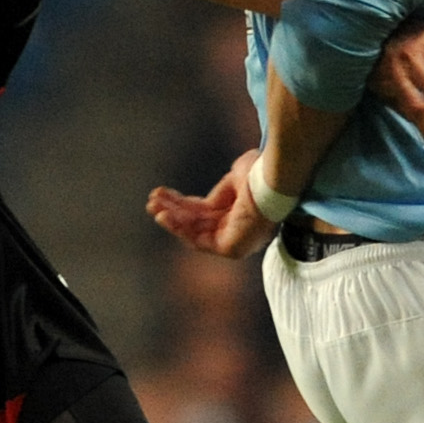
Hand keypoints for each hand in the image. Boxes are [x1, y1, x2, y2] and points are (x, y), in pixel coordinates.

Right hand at [145, 147, 276, 260]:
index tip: (162, 192)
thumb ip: (224, 188)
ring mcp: (235, 241)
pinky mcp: (231, 249)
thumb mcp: (237, 176)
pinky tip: (164, 215)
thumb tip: (221, 187)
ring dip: (172, 220)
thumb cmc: (261, 174)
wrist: (271, 179)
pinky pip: (199, 241)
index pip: (205, 211)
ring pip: (195, 232)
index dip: (182, 203)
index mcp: (240, 212)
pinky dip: (180, 229)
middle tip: (152, 200)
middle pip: (197, 222)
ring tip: (152, 206)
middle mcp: (237, 229)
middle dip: (173, 211)